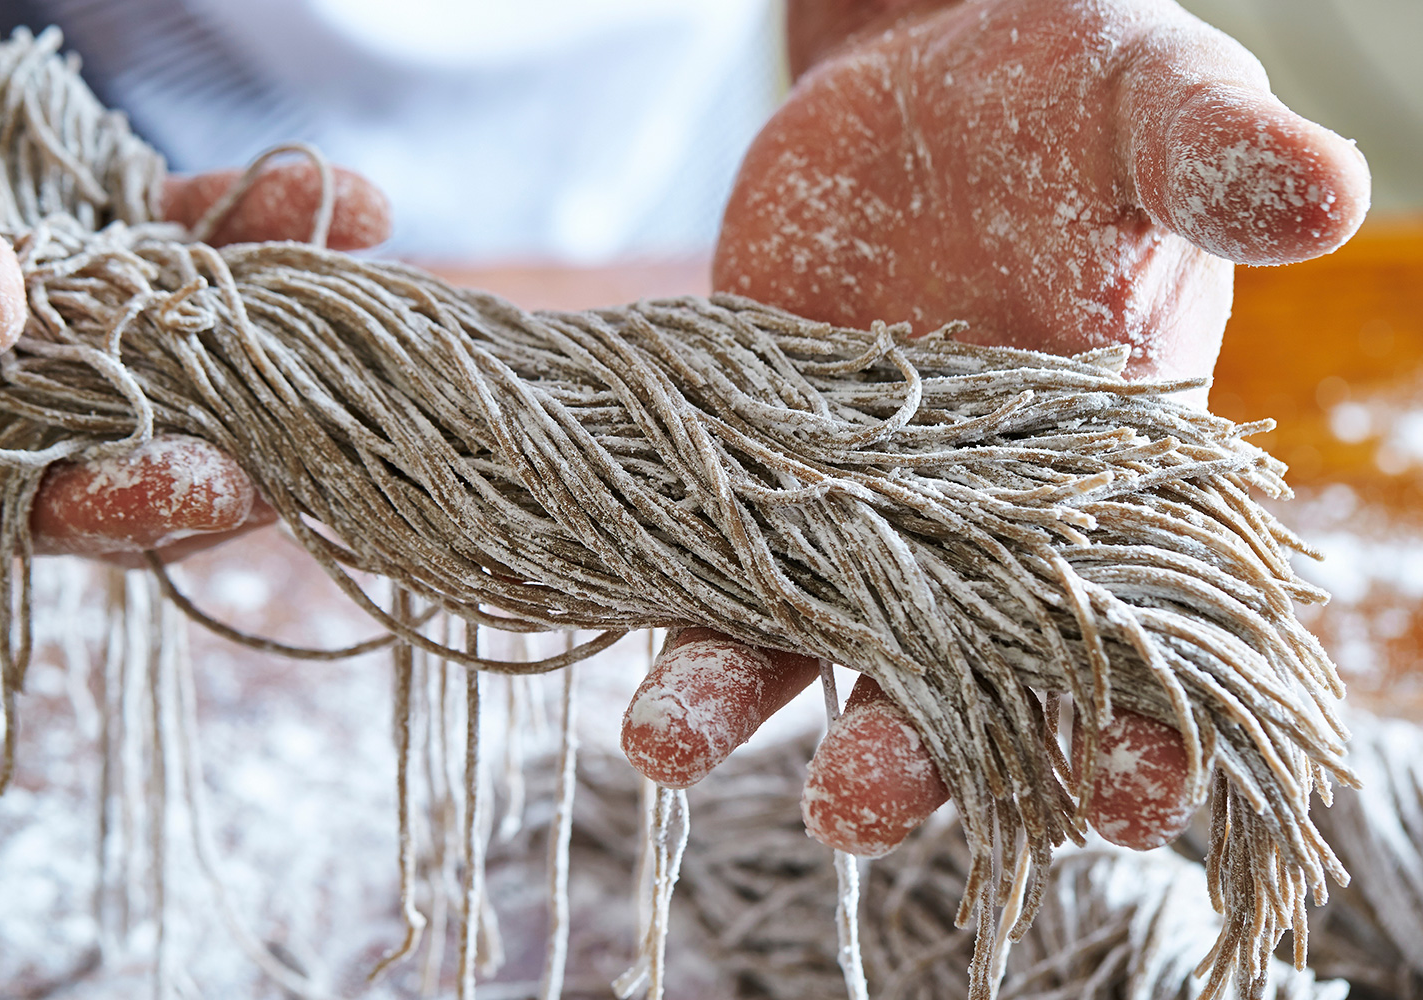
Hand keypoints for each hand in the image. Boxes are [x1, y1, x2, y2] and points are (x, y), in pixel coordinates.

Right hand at [0, 0, 389, 561]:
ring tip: (369, 299)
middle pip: (126, 439)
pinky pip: (186, 238)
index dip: (115, 505)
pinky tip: (354, 204)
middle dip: (237, 433)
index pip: (11, 503)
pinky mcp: (87, 233)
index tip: (213, 488)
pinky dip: (262, 224)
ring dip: (278, 326)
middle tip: (337, 421)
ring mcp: (47, 314)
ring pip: (177, 342)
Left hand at [622, 0, 1368, 853]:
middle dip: (912, 750)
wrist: (920, 72)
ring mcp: (852, 504)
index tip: (1114, 798)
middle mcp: (976, 523)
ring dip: (738, 699)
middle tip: (854, 803)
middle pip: (954, 678)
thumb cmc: (1072, 92)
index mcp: (1113, 474)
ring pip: (799, 636)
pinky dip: (654, 594)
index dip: (1142, 725)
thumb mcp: (1152, 104)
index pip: (1143, 628)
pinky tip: (601, 640)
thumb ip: (1214, 160)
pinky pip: (699, 550)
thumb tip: (1326, 194)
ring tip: (663, 745)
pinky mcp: (750, 460)